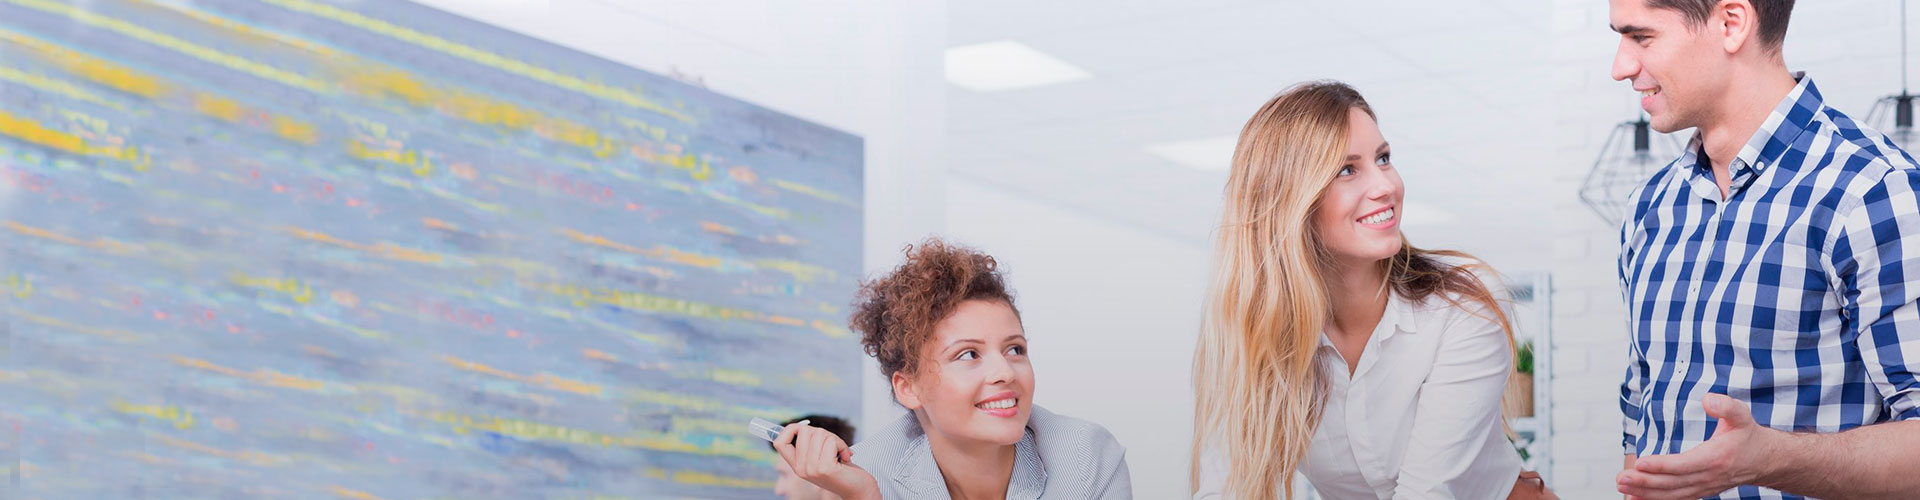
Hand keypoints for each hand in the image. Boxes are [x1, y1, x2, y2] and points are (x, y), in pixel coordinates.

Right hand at [773, 422, 879, 499]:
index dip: (790, 429)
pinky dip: (842, 445)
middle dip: (823, 432)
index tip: (804, 429)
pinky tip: (846, 457)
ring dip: (835, 439)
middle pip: (804, 431)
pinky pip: (831, 442)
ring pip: (819, 434)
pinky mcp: (825, 468)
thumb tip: (802, 426)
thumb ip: (810, 446)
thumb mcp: (821, 459)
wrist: (858, 490)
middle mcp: (801, 469)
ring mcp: (811, 469)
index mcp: (797, 466)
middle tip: (833, 445)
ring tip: (840, 452)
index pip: (779, 442)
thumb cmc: (842, 471)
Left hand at [1616, 394, 1780, 499]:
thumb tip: (1708, 399)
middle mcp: (1708, 477)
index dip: (1662, 466)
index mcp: (1716, 458)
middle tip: (1621, 479)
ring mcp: (1704, 487)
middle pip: (1673, 483)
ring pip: (1672, 494)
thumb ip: (1726, 406)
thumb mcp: (1742, 415)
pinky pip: (1676, 499)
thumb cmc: (1748, 435)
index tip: (1640, 463)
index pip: (1684, 465)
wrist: (1765, 460)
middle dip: (1645, 482)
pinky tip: (1634, 498)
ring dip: (1645, 493)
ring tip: (1622, 487)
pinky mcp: (1700, 491)